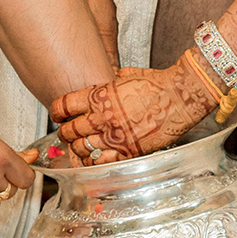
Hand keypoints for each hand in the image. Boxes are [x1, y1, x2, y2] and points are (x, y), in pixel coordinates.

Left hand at [50, 60, 213, 163]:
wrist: (180, 95)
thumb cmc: (156, 82)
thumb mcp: (126, 75)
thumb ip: (108, 83)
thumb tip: (101, 84)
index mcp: (100, 95)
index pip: (64, 105)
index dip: (56, 111)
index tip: (57, 113)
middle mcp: (103, 116)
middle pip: (70, 130)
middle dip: (64, 132)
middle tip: (64, 132)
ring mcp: (115, 136)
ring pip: (83, 148)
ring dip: (77, 148)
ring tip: (78, 146)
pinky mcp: (129, 150)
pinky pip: (103, 162)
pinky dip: (94, 162)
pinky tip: (94, 159)